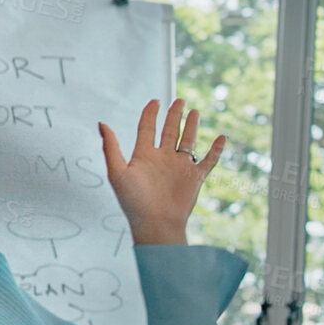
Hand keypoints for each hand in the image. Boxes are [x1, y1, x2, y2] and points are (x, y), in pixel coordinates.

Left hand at [99, 98, 225, 245]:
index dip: (150, 113)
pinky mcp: (195, 177)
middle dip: (174, 115)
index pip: (147, 128)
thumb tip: (101, 123)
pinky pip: (208, 160)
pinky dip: (216, 149)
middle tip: (180, 101)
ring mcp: (180, 167)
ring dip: (192, 126)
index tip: (155, 101)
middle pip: (170, 131)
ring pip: (188, 141)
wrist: (155, 224)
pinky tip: (221, 137)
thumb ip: (111, 147)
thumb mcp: (117, 172)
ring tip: (194, 111)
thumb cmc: (133, 201)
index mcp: (144, 156)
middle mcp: (163, 158)